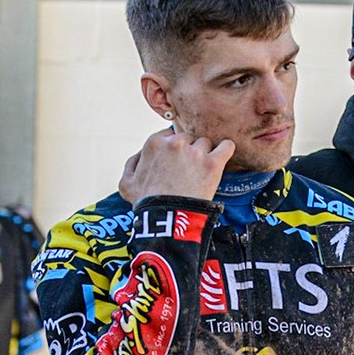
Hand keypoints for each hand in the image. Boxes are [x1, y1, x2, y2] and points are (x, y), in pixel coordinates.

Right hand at [119, 126, 234, 205]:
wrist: (167, 219)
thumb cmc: (146, 203)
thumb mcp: (126, 183)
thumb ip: (132, 164)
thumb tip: (141, 154)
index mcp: (154, 143)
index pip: (169, 135)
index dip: (173, 149)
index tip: (175, 162)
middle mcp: (175, 143)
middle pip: (188, 138)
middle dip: (188, 151)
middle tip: (187, 171)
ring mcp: (195, 152)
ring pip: (206, 144)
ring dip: (204, 155)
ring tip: (200, 173)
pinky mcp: (213, 163)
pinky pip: (227, 146)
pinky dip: (226, 150)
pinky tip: (222, 157)